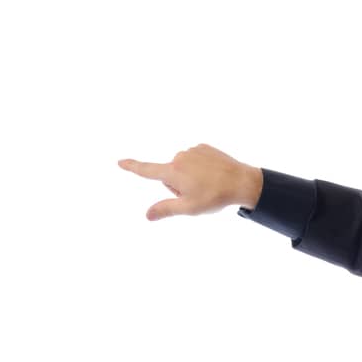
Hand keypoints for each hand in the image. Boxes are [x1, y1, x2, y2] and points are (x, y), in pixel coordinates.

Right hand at [117, 146, 259, 219]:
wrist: (241, 181)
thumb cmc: (214, 197)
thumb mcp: (188, 208)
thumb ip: (165, 210)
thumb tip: (147, 215)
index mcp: (173, 172)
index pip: (147, 170)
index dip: (132, 167)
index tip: (120, 162)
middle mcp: (179, 157)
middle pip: (169, 175)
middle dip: (178, 185)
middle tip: (197, 194)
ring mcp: (192, 150)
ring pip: (183, 168)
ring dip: (190, 178)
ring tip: (208, 185)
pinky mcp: (204, 147)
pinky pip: (195, 160)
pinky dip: (200, 168)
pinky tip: (213, 175)